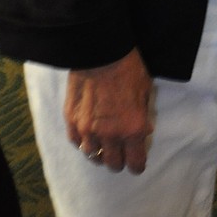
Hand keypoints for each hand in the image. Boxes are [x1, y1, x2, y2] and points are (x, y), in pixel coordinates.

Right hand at [64, 47, 154, 174]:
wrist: (100, 52)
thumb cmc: (128, 68)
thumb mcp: (145, 92)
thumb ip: (143, 117)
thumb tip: (143, 132)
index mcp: (132, 129)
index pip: (135, 164)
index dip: (137, 164)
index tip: (137, 161)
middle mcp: (109, 135)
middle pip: (113, 164)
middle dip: (119, 159)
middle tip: (121, 150)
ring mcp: (87, 130)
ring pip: (92, 156)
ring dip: (99, 151)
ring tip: (103, 142)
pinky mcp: (71, 121)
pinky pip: (76, 142)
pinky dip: (83, 141)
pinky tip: (88, 134)